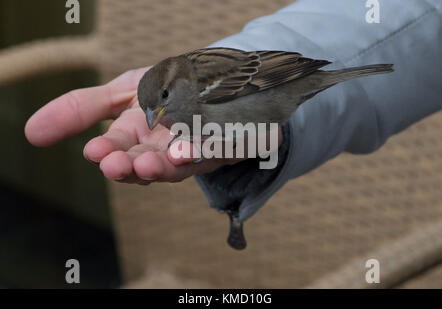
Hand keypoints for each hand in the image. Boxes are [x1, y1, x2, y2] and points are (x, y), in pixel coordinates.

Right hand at [25, 67, 280, 184]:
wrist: (214, 80)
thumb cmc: (166, 88)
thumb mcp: (121, 90)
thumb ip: (82, 108)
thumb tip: (30, 132)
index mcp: (136, 137)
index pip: (116, 147)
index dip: (107, 151)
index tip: (96, 152)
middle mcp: (161, 148)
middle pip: (143, 163)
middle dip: (129, 166)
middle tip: (116, 164)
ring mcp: (192, 150)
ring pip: (176, 166)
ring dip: (161, 167)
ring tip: (148, 164)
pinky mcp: (222, 144)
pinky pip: (213, 150)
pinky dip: (202, 151)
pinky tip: (190, 150)